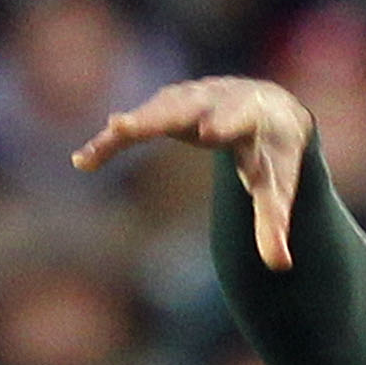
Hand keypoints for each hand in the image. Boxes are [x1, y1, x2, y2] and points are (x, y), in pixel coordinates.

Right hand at [71, 74, 314, 271]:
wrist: (269, 110)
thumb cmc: (273, 153)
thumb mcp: (278, 186)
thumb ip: (274, 222)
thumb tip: (280, 266)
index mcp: (250, 116)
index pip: (237, 118)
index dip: (224, 123)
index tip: (208, 131)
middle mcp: (217, 99)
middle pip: (185, 108)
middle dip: (158, 117)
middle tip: (125, 126)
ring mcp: (189, 99)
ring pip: (155, 111)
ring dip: (128, 128)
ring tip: (97, 149)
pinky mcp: (168, 106)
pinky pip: (136, 122)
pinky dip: (112, 139)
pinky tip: (85, 160)